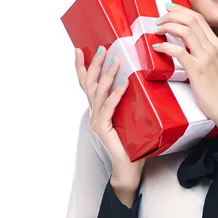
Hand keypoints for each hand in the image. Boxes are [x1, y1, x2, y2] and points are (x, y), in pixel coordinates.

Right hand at [75, 46, 145, 185]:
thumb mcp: (128, 118)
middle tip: (101, 48)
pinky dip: (116, 94)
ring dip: (107, 74)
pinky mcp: (103, 128)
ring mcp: (96, 121)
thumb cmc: (131, 144)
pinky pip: (109, 107)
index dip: (82, 67)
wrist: (128, 168)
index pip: (87, 85)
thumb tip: (138, 82)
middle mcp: (94, 113)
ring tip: (115, 59)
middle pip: (90, 84)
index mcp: (98, 110)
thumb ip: (127, 103)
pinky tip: (123, 83)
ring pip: (98, 92)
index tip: (79, 50)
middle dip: (94, 64)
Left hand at [152, 3, 217, 128]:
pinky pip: (178, 51)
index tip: (169, 8)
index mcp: (217, 44)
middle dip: (172, 15)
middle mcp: (212, 47)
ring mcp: (205, 58)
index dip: (182, 10)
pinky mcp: (197, 70)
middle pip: (191, 20)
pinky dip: (165, 46)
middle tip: (159, 19)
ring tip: (157, 30)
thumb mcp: (217, 64)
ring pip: (185, 30)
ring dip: (168, 26)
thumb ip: (205, 53)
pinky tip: (157, 47)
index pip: (199, 18)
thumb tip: (189, 48)